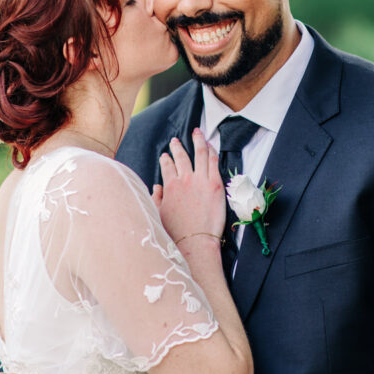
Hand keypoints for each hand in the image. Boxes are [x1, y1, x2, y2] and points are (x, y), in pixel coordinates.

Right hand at [152, 129, 224, 244]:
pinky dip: (212, 151)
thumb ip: (157, 198)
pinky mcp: (216, 184)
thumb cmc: (177, 232)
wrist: (196, 241)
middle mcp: (185, 179)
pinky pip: (214, 161)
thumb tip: (157, 187)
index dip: (165, 159)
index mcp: (170, 186)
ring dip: (197, 140)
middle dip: (177, 146)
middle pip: (181, 156)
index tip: (165, 156)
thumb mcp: (159, 214)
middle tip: (175, 141)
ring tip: (196, 132)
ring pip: (199, 153)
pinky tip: (211, 145)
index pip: (167, 166)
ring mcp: (201, 180)